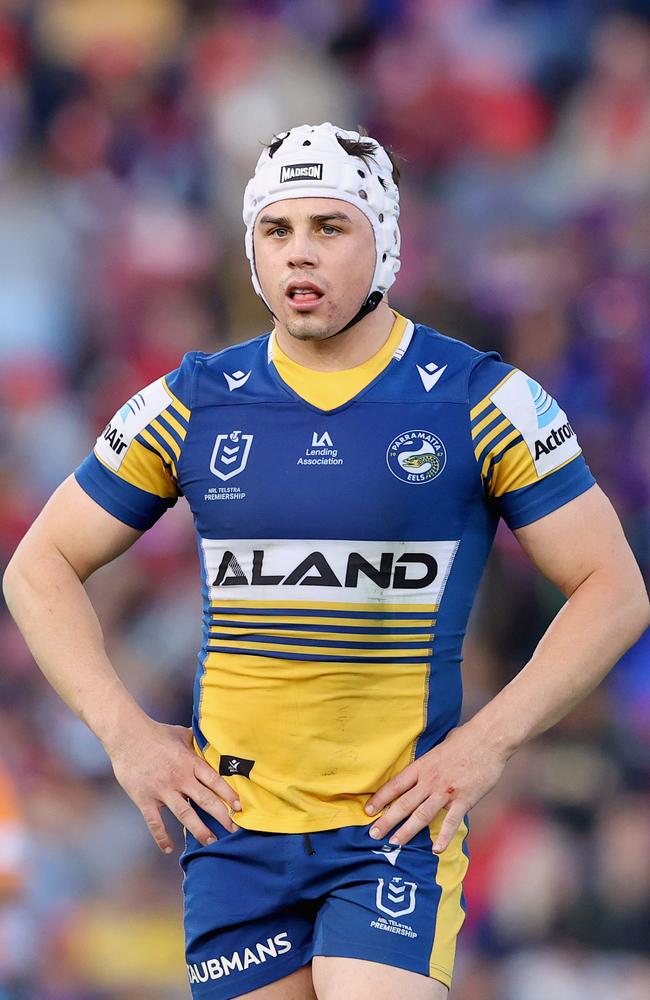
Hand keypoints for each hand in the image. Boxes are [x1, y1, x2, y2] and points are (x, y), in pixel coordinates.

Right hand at [108, 719, 240, 853]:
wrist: (126, 735)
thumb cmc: (156, 732)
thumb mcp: (181, 734)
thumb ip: (196, 742)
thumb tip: (211, 739)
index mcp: (190, 762)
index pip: (215, 781)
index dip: (229, 795)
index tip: (239, 807)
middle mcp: (179, 778)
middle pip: (205, 801)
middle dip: (222, 816)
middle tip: (234, 829)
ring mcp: (162, 790)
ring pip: (185, 815)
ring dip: (199, 830)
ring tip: (211, 841)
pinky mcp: (145, 799)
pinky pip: (155, 823)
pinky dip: (161, 837)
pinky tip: (169, 849)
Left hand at [364, 724, 506, 852]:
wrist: (488, 739)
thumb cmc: (465, 739)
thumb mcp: (440, 746)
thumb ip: (431, 761)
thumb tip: (427, 764)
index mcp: (422, 766)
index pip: (396, 785)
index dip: (380, 798)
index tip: (368, 810)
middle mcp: (430, 780)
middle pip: (403, 803)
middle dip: (387, 820)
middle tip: (373, 834)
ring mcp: (446, 791)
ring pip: (421, 814)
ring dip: (407, 830)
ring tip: (395, 843)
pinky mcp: (464, 799)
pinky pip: (451, 822)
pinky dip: (443, 837)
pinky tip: (436, 850)